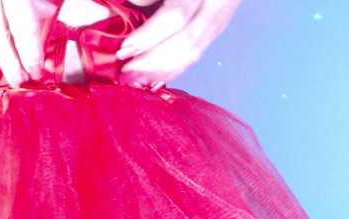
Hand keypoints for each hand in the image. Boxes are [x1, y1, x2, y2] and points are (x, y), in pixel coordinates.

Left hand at [116, 0, 241, 89]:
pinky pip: (198, 50)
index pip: (178, 15)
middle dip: (154, 62)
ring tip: (136, 81)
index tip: (124, 49)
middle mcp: (217, 1)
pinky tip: (155, 79)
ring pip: (195, 50)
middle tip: (127, 74)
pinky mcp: (220, 22)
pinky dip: (175, 67)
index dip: (149, 36)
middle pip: (188, 40)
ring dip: (163, 71)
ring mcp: (223, 11)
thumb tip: (136, 3)